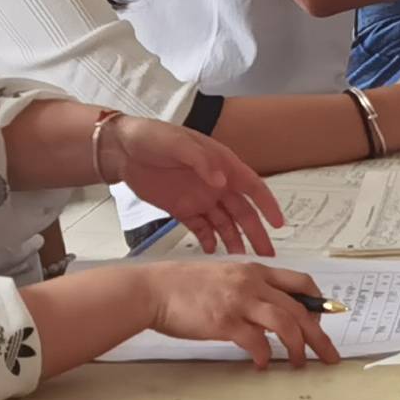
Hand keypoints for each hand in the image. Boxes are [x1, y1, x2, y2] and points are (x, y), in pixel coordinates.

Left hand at [109, 115, 284, 255]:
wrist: (121, 149)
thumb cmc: (152, 138)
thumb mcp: (177, 143)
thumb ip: (200, 160)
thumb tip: (222, 181)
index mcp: (222, 165)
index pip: (252, 186)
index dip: (267, 204)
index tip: (279, 223)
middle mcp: (217, 184)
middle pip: (242, 212)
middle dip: (256, 232)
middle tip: (266, 255)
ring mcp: (200, 198)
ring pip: (224, 224)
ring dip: (234, 240)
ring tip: (241, 261)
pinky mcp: (182, 210)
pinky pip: (201, 229)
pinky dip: (209, 241)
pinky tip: (214, 254)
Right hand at [142, 258, 341, 367]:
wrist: (153, 289)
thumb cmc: (184, 286)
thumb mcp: (225, 277)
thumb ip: (249, 289)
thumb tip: (271, 312)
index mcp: (255, 271)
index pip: (301, 282)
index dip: (319, 303)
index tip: (325, 321)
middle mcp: (253, 283)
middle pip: (301, 309)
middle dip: (319, 335)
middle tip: (329, 355)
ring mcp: (239, 302)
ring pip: (286, 324)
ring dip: (298, 347)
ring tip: (299, 363)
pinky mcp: (224, 321)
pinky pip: (256, 341)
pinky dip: (264, 356)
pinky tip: (262, 364)